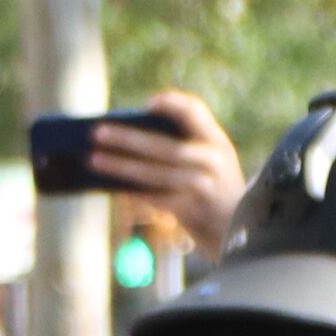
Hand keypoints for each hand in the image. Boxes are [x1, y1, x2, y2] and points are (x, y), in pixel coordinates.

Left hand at [68, 90, 244, 253]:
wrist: (242, 231)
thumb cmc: (216, 193)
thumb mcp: (213, 164)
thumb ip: (187, 150)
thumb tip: (131, 142)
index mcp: (217, 141)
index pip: (194, 111)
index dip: (170, 104)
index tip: (147, 104)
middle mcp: (212, 159)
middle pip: (162, 145)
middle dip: (127, 138)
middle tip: (97, 133)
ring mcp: (202, 185)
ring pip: (153, 172)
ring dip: (120, 166)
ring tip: (93, 159)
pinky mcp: (192, 209)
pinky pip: (154, 197)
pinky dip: (132, 191)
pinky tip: (112, 185)